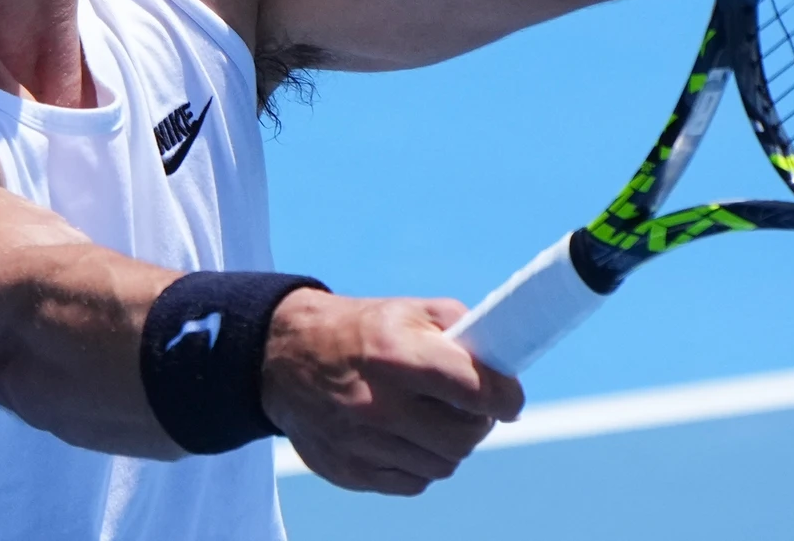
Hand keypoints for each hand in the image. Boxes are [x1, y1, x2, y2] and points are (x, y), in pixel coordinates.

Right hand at [261, 289, 523, 494]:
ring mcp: (361, 444)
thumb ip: (462, 331)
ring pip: (443, 465)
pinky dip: (421, 463)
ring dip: (450, 444)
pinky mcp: (350, 472)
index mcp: (396, 356)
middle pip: (464, 437)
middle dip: (479, 422)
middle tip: (473, 407)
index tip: (510, 398)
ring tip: (435, 418)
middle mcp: (377, 404)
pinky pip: (414, 482)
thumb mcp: (410, 310)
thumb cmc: (362, 331)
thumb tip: (503, 367)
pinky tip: (408, 436)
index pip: (475, 391)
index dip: (505, 397)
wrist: (284, 358)